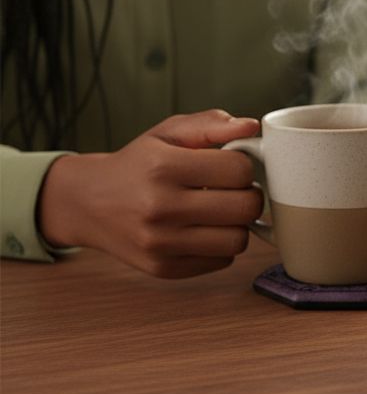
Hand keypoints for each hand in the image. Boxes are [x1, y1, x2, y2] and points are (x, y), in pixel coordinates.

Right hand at [38, 110, 263, 278]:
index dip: (244, 166)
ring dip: (237, 224)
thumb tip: (251, 126)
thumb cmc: (137, 164)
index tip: (231, 166)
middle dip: (248, 195)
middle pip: (245, 208)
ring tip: (220, 210)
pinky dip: (221, 245)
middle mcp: (159, 207)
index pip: (239, 170)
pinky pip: (222, 261)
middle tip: (234, 190)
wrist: (88, 203)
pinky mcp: (162, 268)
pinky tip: (203, 229)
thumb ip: (211, 124)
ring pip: (238, 240)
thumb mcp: (168, 133)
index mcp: (163, 167)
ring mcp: (160, 243)